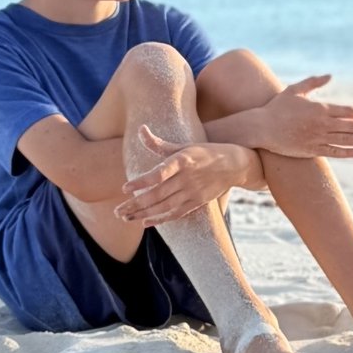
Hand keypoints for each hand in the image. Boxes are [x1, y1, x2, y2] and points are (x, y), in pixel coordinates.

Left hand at [118, 128, 250, 226]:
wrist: (235, 165)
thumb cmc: (206, 152)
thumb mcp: (184, 145)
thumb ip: (159, 144)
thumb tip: (140, 129)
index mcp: (183, 161)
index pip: (159, 174)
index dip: (141, 182)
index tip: (125, 188)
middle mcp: (187, 178)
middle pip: (157, 194)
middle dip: (135, 204)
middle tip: (117, 211)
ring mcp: (193, 193)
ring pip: (164, 206)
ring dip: (143, 214)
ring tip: (125, 217)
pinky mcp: (197, 203)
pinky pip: (176, 214)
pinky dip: (160, 219)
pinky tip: (144, 222)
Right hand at [249, 75, 352, 160]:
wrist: (260, 128)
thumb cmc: (277, 108)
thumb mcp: (295, 90)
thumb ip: (313, 83)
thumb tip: (330, 75)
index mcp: (320, 109)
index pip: (349, 112)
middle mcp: (322, 124)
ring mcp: (317, 138)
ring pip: (348, 140)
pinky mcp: (311, 150)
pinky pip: (335, 152)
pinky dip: (349, 152)